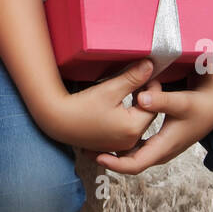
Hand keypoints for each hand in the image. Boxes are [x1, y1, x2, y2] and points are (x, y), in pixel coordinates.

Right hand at [45, 60, 159, 152]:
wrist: (58, 121)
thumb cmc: (81, 107)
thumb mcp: (110, 88)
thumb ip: (133, 77)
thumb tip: (149, 66)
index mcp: (133, 128)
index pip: (154, 105)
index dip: (152, 87)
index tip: (147, 73)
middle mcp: (130, 140)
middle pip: (147, 114)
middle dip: (145, 96)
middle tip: (139, 78)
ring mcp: (121, 145)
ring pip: (138, 121)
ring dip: (136, 106)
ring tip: (129, 89)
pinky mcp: (112, 145)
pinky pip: (127, 129)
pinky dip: (127, 116)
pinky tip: (119, 104)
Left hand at [95, 59, 212, 174]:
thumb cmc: (199, 104)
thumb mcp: (181, 101)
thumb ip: (160, 101)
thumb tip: (140, 100)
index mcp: (164, 147)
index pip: (135, 165)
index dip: (114, 164)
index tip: (96, 156)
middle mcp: (161, 152)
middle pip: (131, 162)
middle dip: (109, 158)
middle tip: (86, 150)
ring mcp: (161, 147)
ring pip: (134, 154)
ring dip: (115, 151)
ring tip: (93, 142)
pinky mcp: (160, 139)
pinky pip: (138, 146)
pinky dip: (124, 142)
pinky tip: (111, 133)